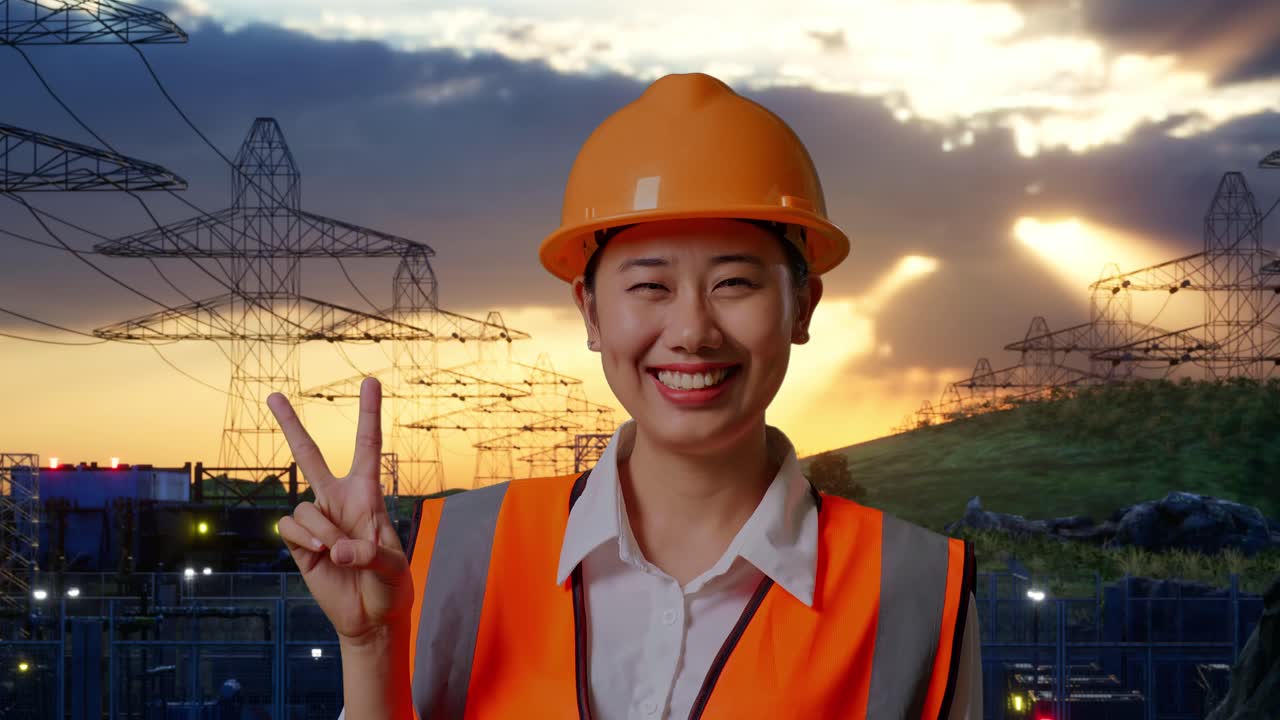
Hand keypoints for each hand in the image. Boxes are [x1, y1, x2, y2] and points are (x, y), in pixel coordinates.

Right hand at [267, 377, 414, 644]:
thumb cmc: (391, 585)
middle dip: (290, 425)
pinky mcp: (299, 543)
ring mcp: (317, 520)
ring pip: (303, 508)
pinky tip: (321, 554)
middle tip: (272, 395)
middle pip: (310, 455)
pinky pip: (289, 528)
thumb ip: (370, 553)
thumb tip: (335, 547)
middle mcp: (338, 500)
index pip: (368, 447)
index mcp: (368, 495)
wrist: (371, 616)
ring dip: (320, 530)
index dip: (369, 414)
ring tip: (338, 552)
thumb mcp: (394, 568)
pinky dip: (306, 540)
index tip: (370, 381)